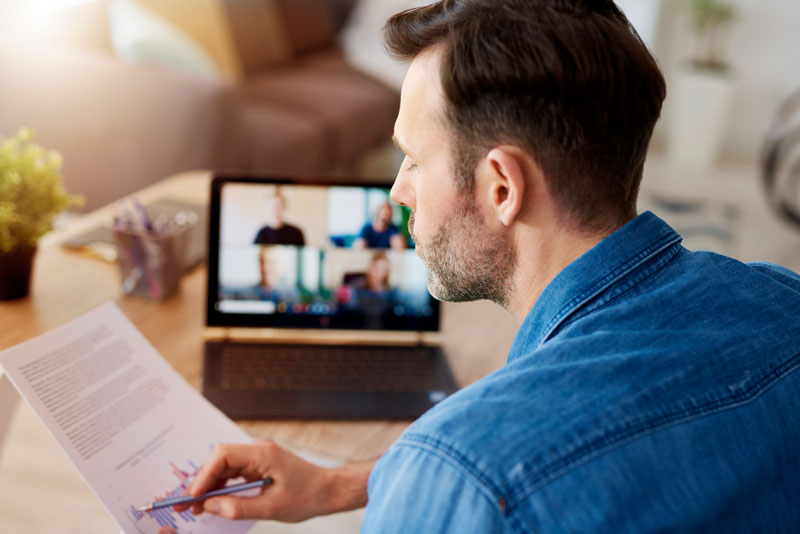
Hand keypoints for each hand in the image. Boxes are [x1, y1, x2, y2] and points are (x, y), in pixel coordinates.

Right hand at [174, 439, 372, 521]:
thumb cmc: (307, 497)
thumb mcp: (271, 508)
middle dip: (201, 481)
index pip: (224, 455)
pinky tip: (211, 501)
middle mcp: (259, 450)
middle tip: (184, 503)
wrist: (329, 490)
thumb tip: (209, 505)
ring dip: (209, 485)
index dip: (204, 474)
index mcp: (263, 454)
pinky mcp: (259, 465)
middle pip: (220, 460)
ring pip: (225, 467)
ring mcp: (259, 457)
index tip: (192, 495)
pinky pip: (234, 473)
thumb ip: (238, 508)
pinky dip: (222, 486)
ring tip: (192, 506)